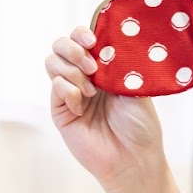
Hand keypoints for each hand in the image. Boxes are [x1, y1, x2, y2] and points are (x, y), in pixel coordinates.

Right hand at [46, 25, 167, 192]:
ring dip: (72, 71)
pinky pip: (55, 87)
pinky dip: (69, 90)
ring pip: (52, 62)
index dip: (82, 34)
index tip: (94, 41)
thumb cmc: (140, 125)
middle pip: (60, 46)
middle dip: (73, 49)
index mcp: (104, 67)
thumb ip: (118, 61)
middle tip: (93, 67)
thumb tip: (104, 40)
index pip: (83, 39)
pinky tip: (83, 105)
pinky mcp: (60, 111)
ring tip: (92, 91)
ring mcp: (70, 93)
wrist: (133, 158)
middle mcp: (84, 77)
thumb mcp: (135, 86)